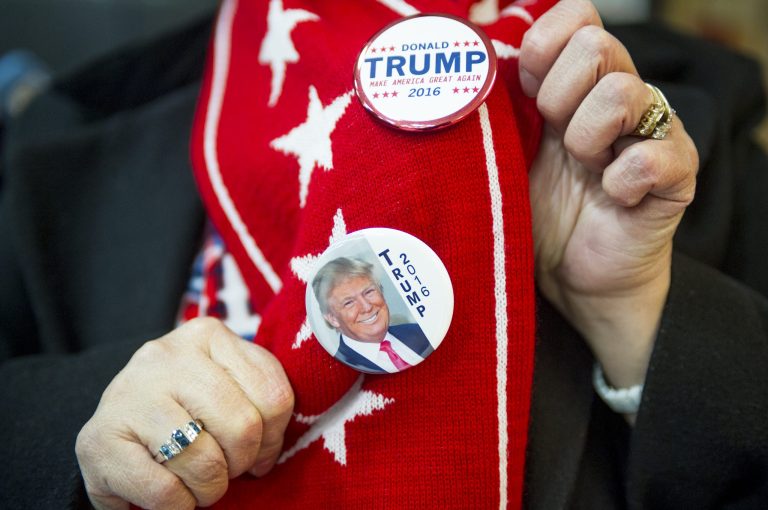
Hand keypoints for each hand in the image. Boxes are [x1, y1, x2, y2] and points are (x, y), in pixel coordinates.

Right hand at [76, 318, 293, 508]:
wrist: (115, 426)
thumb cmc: (185, 407)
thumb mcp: (228, 384)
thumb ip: (260, 399)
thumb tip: (269, 452)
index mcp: (207, 335)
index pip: (274, 396)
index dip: (273, 438)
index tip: (256, 449)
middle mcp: (166, 355)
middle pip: (243, 427)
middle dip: (241, 463)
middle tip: (224, 468)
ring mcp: (129, 394)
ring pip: (205, 462)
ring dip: (210, 489)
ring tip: (197, 482)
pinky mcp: (98, 441)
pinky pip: (165, 492)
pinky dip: (179, 506)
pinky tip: (171, 493)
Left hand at [520, 0, 698, 387]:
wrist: (572, 278)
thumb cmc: (538, 213)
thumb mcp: (509, 154)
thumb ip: (501, 108)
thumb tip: (468, 65)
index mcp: (577, 84)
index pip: (578, 16)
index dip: (545, 44)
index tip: (527, 91)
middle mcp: (619, 97)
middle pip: (597, 44)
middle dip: (558, 94)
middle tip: (552, 138)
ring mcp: (652, 133)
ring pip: (624, 91)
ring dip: (587, 136)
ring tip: (582, 169)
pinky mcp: (675, 175)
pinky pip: (655, 154)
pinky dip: (622, 179)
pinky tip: (612, 197)